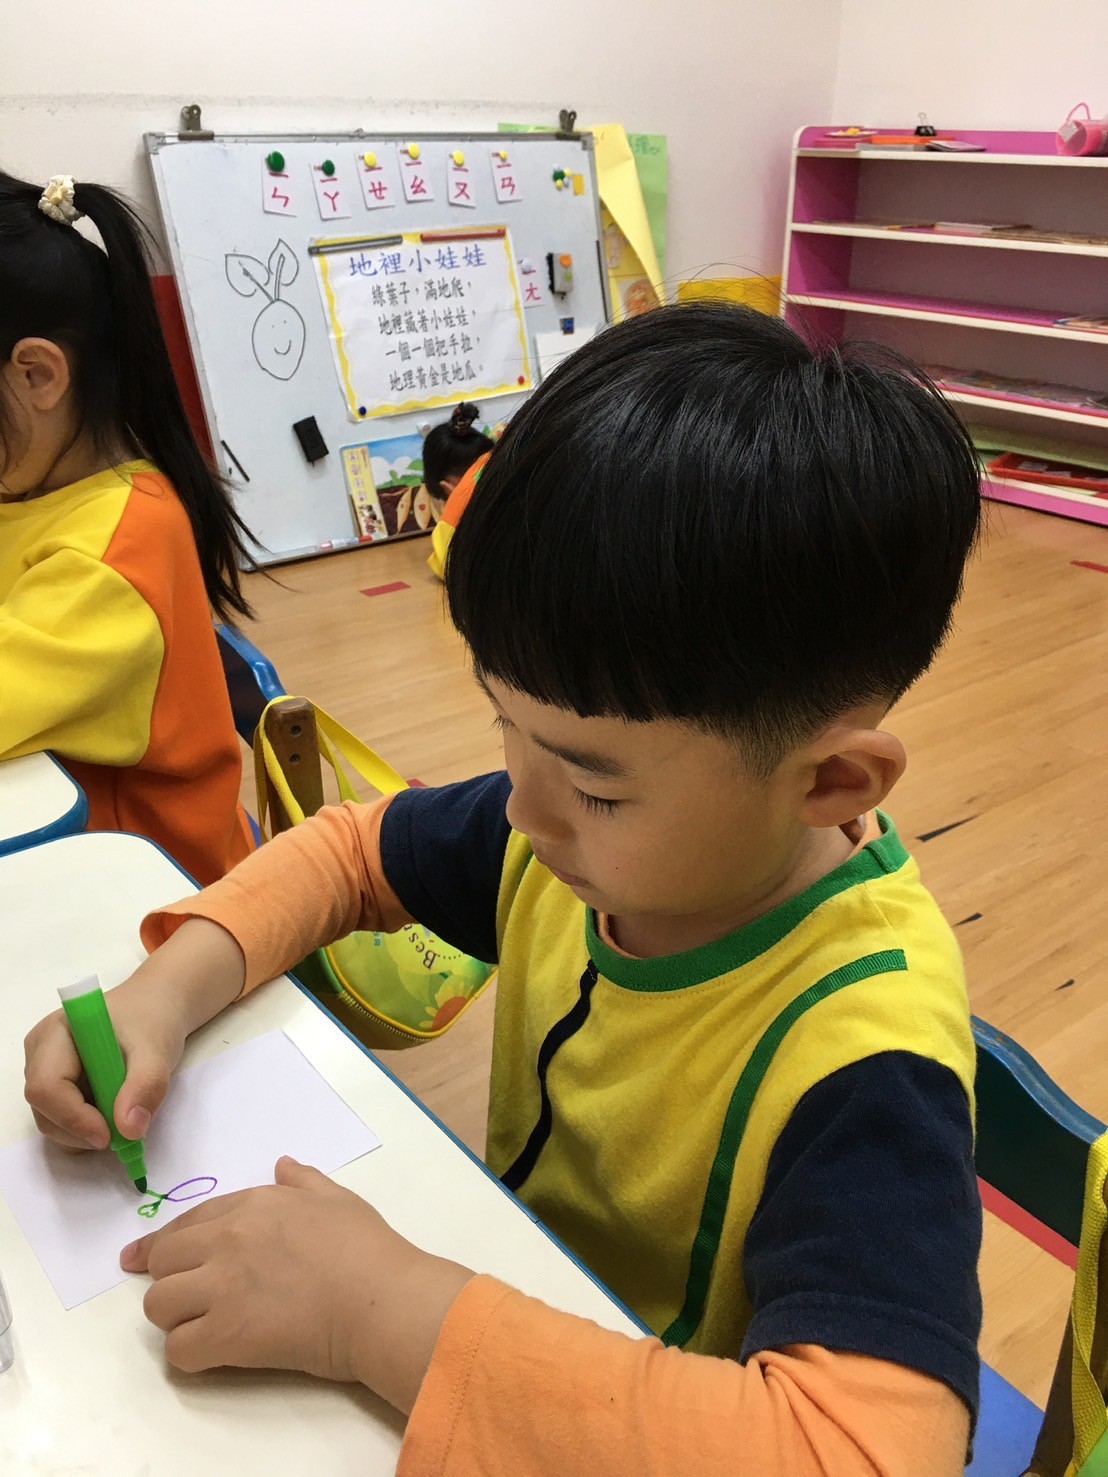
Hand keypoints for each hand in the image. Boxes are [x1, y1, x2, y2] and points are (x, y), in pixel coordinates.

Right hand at [24, 918, 244, 1151]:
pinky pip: (63, 1122)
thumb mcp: (158, 1049)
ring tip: (124, 1113)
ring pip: (52, 1122)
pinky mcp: (56, 1089)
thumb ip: (146, 1086)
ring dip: (87, 1133)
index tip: (110, 1135)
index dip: (73, 1117)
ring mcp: (44, 1073)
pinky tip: (114, 1111)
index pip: (46, 1086)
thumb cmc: (152, 1020)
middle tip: (125, 1129)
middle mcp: (40, 1054)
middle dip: (82, 1130)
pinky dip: (88, 1129)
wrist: (155, 1009)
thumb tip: (129, 1130)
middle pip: (44, 1109)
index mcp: (55, 1033)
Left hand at [121, 1156, 473, 1411]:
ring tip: (204, 1326)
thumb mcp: (337, 1199)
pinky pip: (178, 1349)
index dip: (162, 1242)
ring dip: (175, 1317)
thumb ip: (304, 1180)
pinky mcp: (225, 1334)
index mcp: (254, 1204)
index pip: (189, 1220)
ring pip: (158, 1305)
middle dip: (168, 1277)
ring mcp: (222, 1286)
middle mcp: (228, 1238)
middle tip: (186, 1297)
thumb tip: (283, 1164)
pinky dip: (190, 1353)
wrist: (379, 1299)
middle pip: (162, 1259)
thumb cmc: (367, 1248)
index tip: (141, 1258)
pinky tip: (214, 1352)